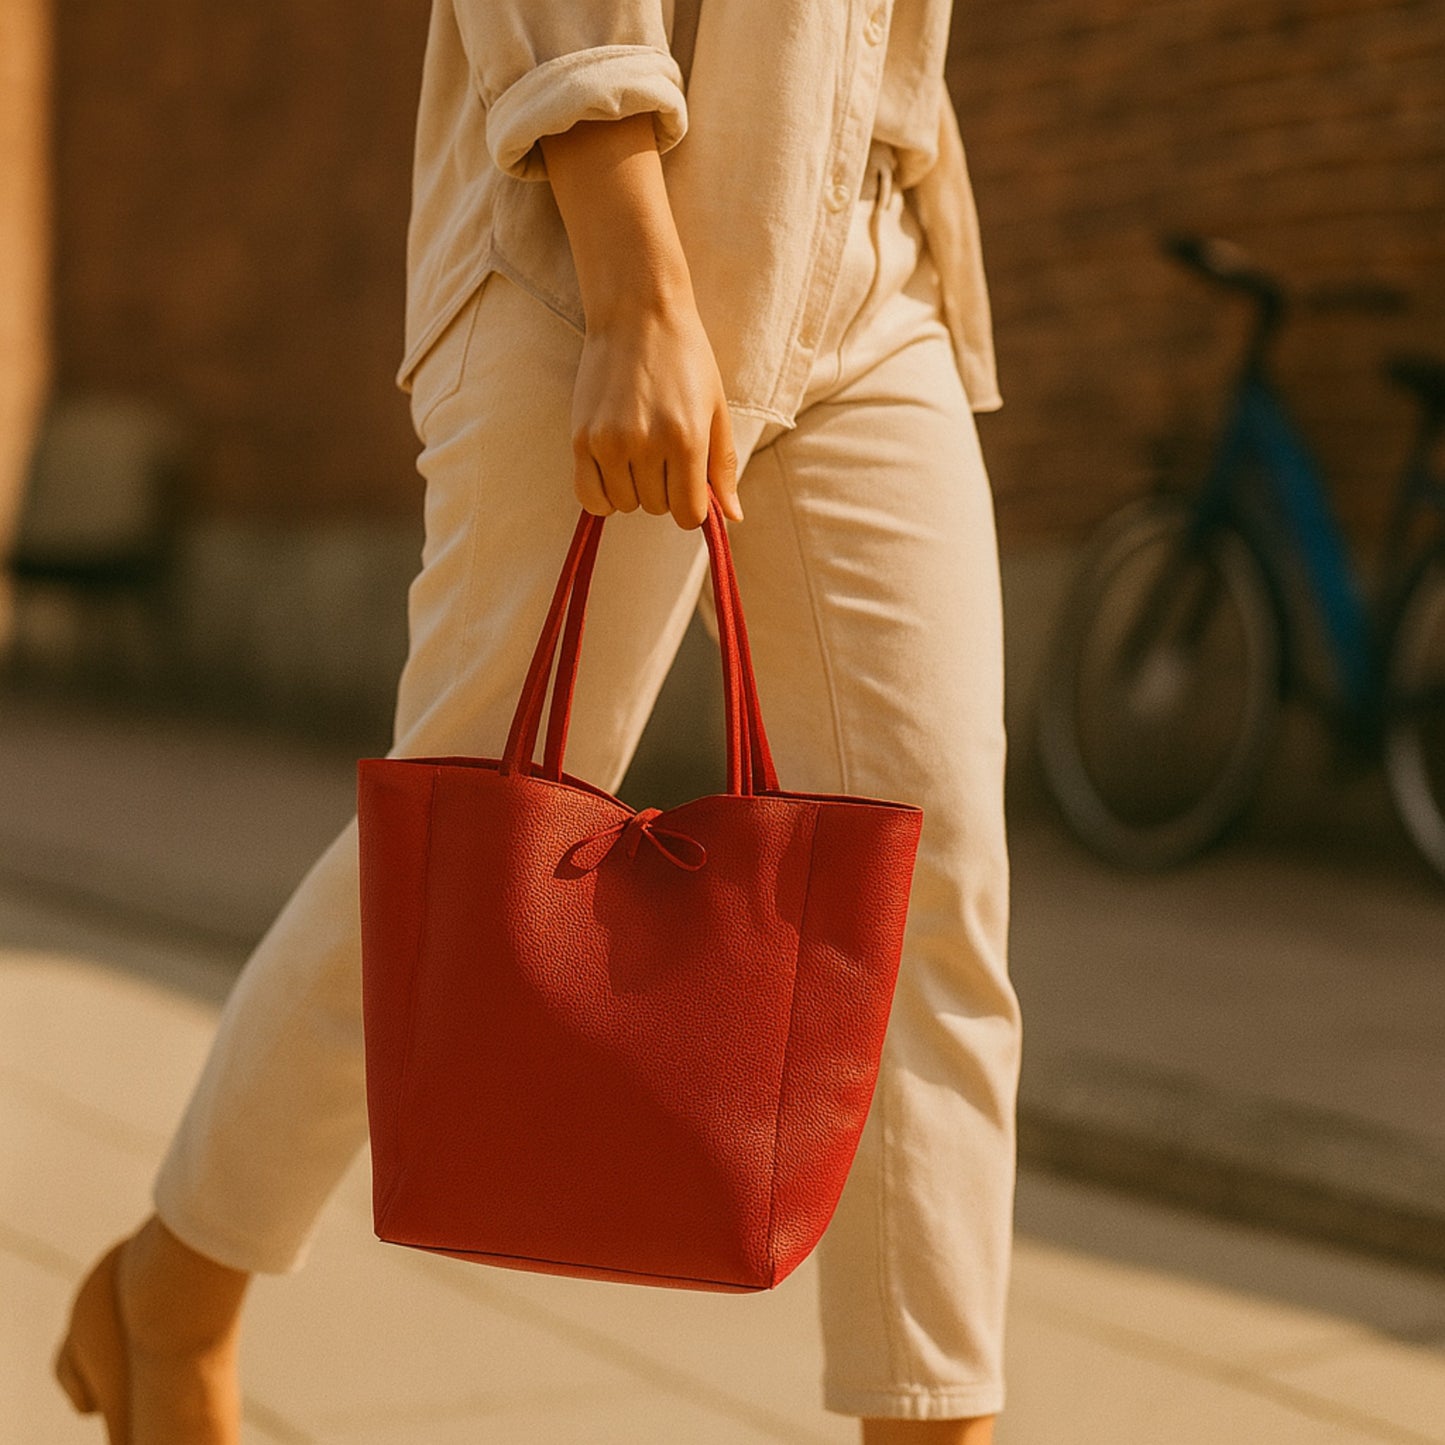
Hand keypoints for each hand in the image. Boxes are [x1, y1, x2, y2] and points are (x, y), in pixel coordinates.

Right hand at [539, 114, 743, 531]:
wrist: (637, 312)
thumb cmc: (685, 358)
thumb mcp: (715, 409)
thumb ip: (722, 467)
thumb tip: (732, 517)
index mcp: (686, 439)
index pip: (688, 514)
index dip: (691, 507)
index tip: (688, 486)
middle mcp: (647, 444)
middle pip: (656, 508)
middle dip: (664, 491)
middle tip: (662, 454)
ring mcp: (609, 442)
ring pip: (624, 505)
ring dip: (633, 490)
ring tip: (637, 453)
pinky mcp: (580, 438)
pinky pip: (589, 497)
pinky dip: (603, 496)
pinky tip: (613, 471)